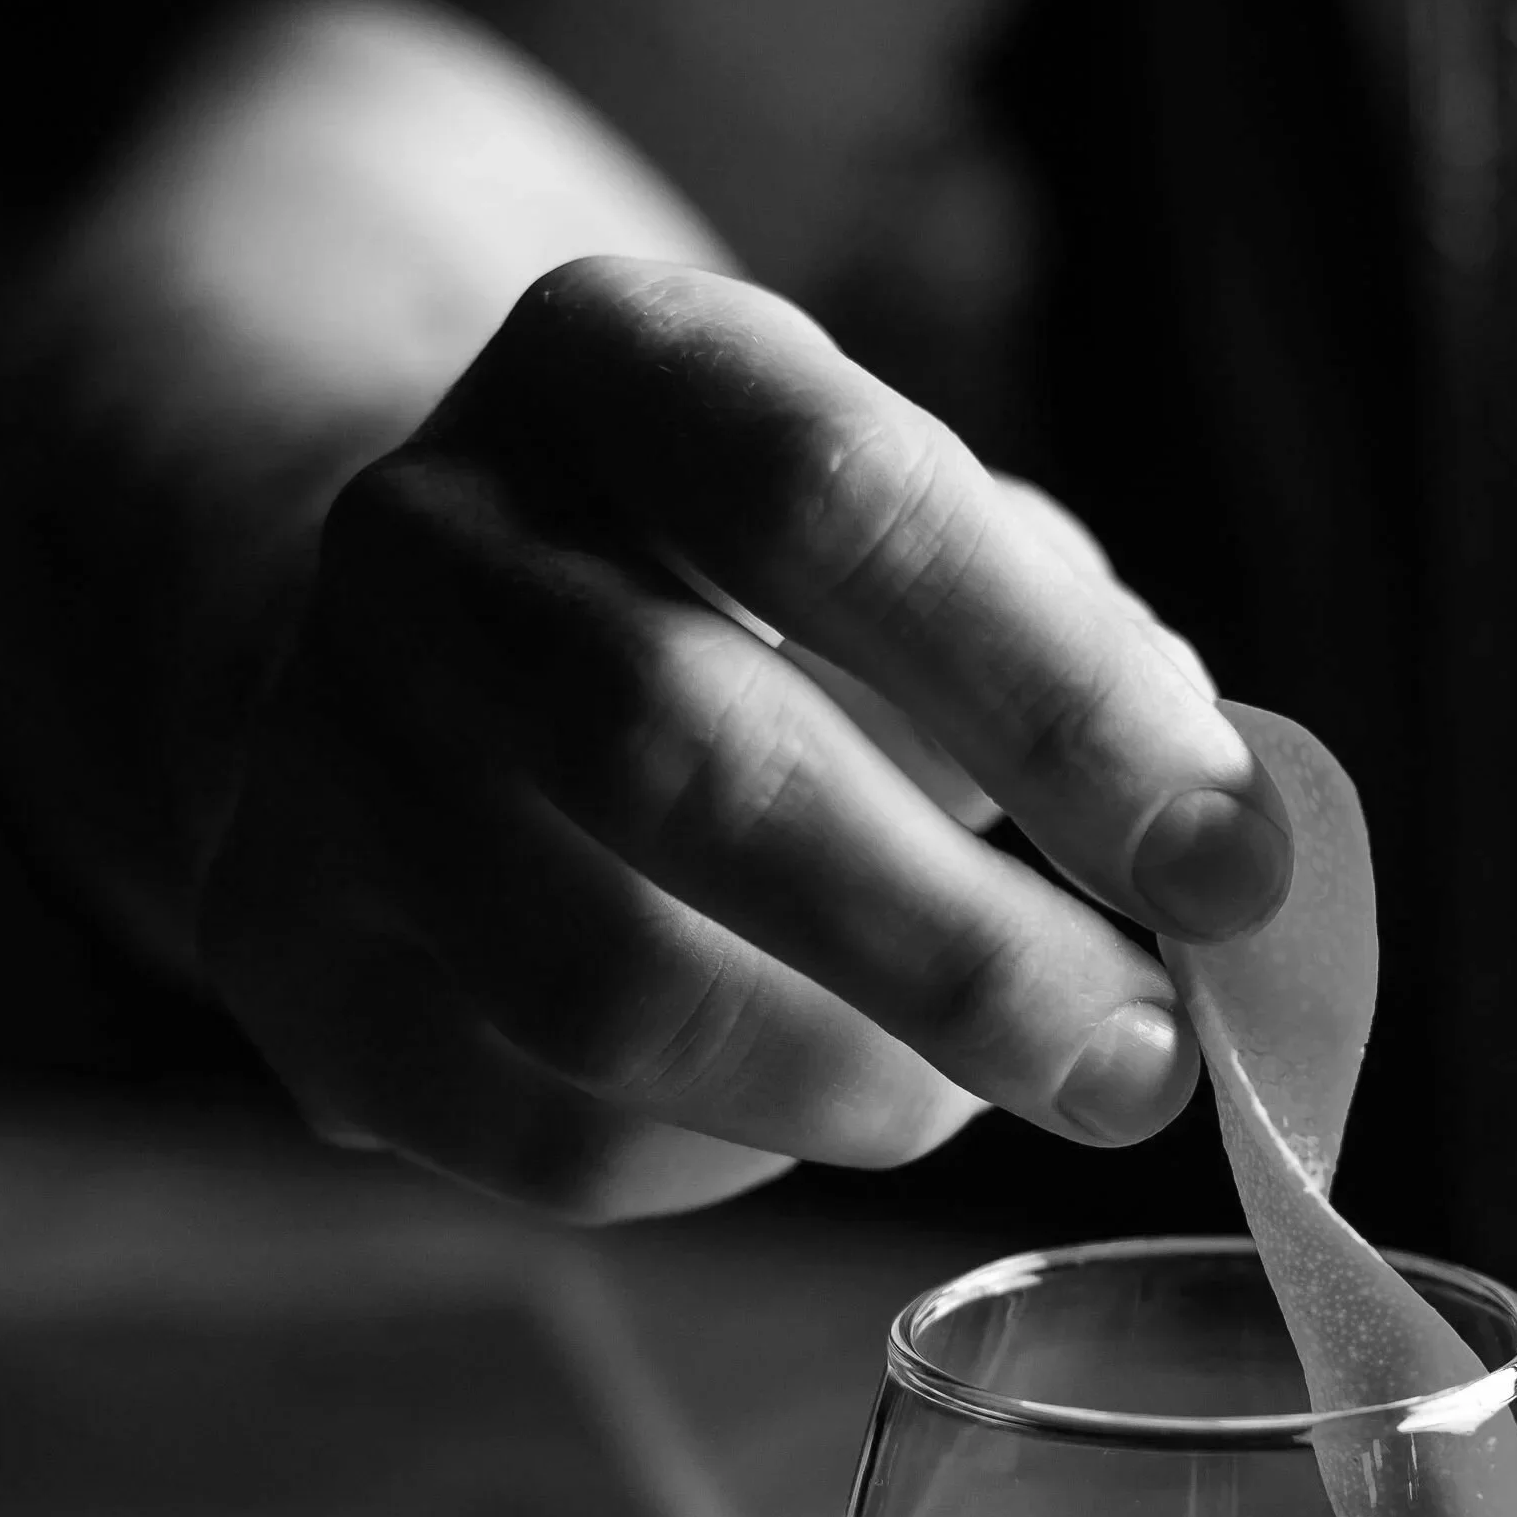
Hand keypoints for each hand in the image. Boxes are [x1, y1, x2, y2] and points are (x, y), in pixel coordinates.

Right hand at [198, 261, 1290, 1217]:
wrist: (407, 635)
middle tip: (1141, 1060)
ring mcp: (315, 750)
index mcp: (605, 360)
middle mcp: (419, 534)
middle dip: (962, 948)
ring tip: (990, 1092)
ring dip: (855, 1079)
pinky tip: (818, 1108)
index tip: (1231, 865)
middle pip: (690, 757)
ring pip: (601, 984)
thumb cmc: (742, 597)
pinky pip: (539, 1126)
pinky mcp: (285, 954)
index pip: (828, 497)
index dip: (1053, 696)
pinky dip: (730, 1155)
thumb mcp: (907, 540)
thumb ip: (1071, 662)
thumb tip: (1221, 857)